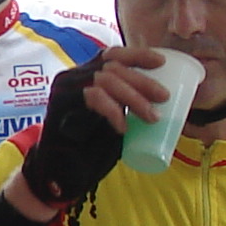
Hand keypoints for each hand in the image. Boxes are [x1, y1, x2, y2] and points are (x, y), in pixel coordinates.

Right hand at [11, 50, 165, 213]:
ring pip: (105, 80)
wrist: (61, 170)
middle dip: (141, 80)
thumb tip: (158, 100)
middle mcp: (73, 77)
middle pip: (112, 66)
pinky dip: (113, 110)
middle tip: (164, 97)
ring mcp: (65, 89)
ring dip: (133, 97)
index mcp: (86, 75)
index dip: (137, 55)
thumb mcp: (112, 117)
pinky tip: (123, 127)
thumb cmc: (90, 146)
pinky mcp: (61, 103)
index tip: (161, 61)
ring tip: (151, 116)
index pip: (111, 55)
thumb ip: (124, 104)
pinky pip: (93, 97)